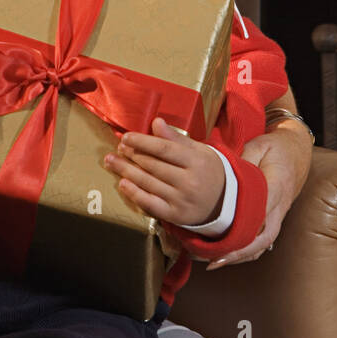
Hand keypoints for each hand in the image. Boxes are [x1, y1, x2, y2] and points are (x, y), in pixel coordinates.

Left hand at [103, 117, 224, 227]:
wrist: (225, 202)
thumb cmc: (208, 171)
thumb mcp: (199, 151)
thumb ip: (176, 138)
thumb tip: (156, 122)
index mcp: (197, 161)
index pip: (164, 149)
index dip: (142, 142)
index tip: (126, 137)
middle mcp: (189, 181)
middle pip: (153, 165)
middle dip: (132, 155)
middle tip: (119, 148)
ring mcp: (181, 200)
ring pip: (148, 183)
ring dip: (126, 171)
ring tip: (112, 161)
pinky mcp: (174, 215)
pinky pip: (150, 203)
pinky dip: (134, 193)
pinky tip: (122, 183)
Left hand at [205, 122, 310, 269]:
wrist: (297, 152)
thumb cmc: (276, 148)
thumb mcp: (260, 145)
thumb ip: (244, 159)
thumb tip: (224, 174)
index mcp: (276, 187)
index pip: (260, 214)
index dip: (242, 232)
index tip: (222, 242)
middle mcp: (279, 206)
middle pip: (262, 238)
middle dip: (238, 253)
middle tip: (212, 261)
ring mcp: (278, 216)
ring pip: (262, 244)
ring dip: (239, 257)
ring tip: (212, 263)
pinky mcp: (273, 219)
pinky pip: (261, 241)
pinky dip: (244, 252)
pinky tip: (224, 256)